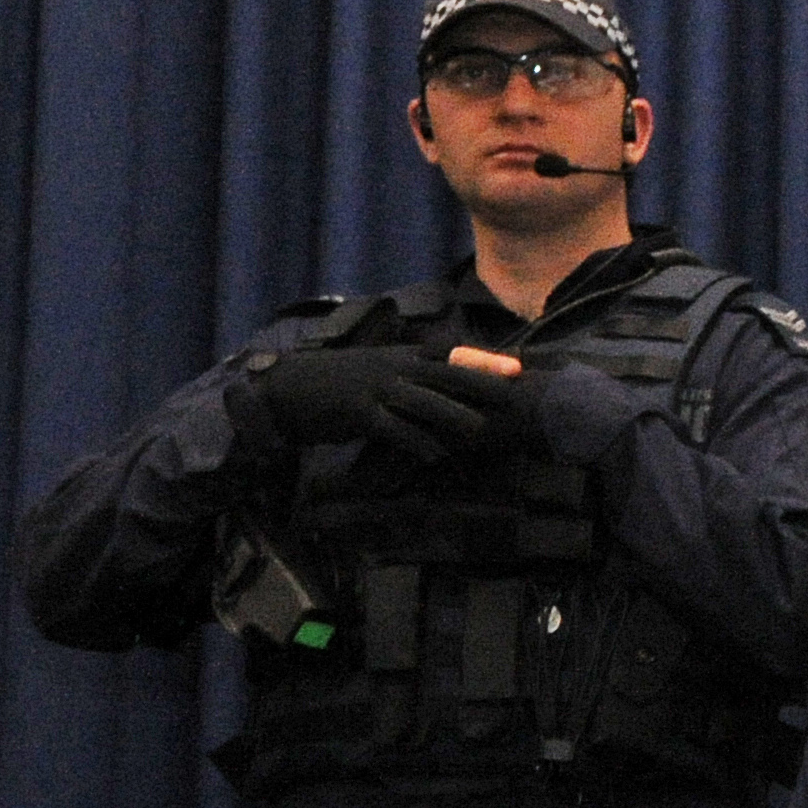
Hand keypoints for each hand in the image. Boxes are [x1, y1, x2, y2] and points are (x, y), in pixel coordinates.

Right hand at [232, 348, 539, 463]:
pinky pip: (392, 428)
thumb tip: (450, 385)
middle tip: (514, 395)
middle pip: (445, 372)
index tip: (517, 367)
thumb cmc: (340, 385)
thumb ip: (414, 375)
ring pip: (422, 400)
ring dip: (453, 416)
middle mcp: (393, 368)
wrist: (290, 390)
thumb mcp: (380, 371)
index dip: (484, 360)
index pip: (450, 352)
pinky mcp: (358, 413)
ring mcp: (376, 389)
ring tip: (480, 432)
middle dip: (481, 382)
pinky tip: (434, 455)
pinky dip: (415, 442)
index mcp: (401, 356)